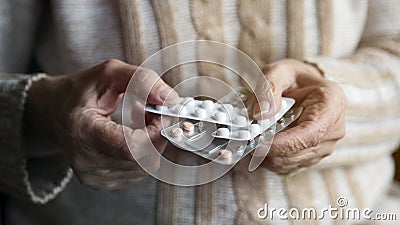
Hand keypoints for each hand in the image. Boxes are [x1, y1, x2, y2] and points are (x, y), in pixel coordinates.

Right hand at [25, 59, 178, 188]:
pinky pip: (138, 171)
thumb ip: (141, 81)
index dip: (156, 131)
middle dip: (157, 133)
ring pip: (145, 166)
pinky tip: (132, 135)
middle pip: (144, 158)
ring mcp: (94, 177)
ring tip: (137, 121)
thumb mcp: (108, 74)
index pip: (133, 147)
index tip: (161, 111)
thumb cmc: (80, 93)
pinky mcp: (102, 183)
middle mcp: (86, 162)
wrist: (54, 114)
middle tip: (149, 110)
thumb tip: (170, 99)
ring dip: (151, 141)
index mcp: (83, 133)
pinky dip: (144, 152)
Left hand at [253, 59, 345, 173]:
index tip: (259, 144)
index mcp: (332, 104)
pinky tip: (259, 144)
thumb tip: (261, 114)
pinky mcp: (312, 156)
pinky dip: (269, 158)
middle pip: (299, 151)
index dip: (284, 143)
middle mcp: (334, 129)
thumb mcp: (279, 72)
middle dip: (268, 149)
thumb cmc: (293, 78)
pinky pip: (287, 165)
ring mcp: (325, 146)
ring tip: (250, 139)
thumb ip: (269, 88)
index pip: (311, 133)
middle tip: (244, 140)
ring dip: (266, 155)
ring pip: (291, 162)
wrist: (303, 86)